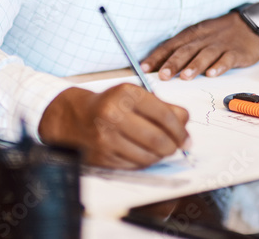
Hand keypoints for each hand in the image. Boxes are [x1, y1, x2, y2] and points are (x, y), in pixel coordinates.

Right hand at [38, 84, 189, 168]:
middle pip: (158, 139)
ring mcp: (106, 137)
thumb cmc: (111, 105)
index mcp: (125, 94)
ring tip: (159, 150)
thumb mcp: (134, 96)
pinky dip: (143, 162)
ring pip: (148, 156)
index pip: (165, 115)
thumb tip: (186, 127)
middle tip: (178, 147)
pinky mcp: (102, 156)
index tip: (186, 137)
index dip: (181, 130)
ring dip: (159, 156)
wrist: (73, 116)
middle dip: (173, 146)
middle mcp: (114, 114)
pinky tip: (142, 153)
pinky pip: (134, 165)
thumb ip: (163, 107)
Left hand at [140, 10, 258, 80]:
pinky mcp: (236, 52)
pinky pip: (227, 59)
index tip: (144, 68)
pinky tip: (212, 74)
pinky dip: (219, 66)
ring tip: (185, 77)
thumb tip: (159, 68)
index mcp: (191, 35)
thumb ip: (181, 51)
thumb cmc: (217, 35)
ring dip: (194, 66)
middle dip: (173, 63)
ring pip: (205, 54)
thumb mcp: (198, 37)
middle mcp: (203, 39)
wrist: (249, 25)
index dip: (157, 57)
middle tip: (163, 76)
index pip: (170, 45)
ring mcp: (220, 45)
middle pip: (186, 50)